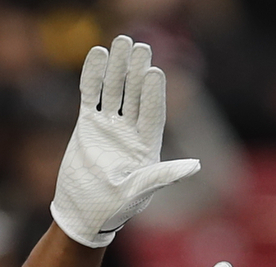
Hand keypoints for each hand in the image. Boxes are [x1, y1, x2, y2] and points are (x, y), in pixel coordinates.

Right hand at [49, 34, 197, 248]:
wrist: (81, 214)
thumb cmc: (112, 209)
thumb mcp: (139, 192)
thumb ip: (163, 175)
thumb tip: (195, 166)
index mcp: (147, 146)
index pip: (152, 113)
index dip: (153, 93)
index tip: (154, 72)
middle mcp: (130, 132)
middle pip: (135, 95)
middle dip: (137, 71)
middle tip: (141, 46)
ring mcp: (109, 127)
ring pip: (114, 90)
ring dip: (117, 68)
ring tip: (120, 42)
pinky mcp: (88, 125)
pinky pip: (91, 95)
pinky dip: (93, 76)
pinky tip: (97, 55)